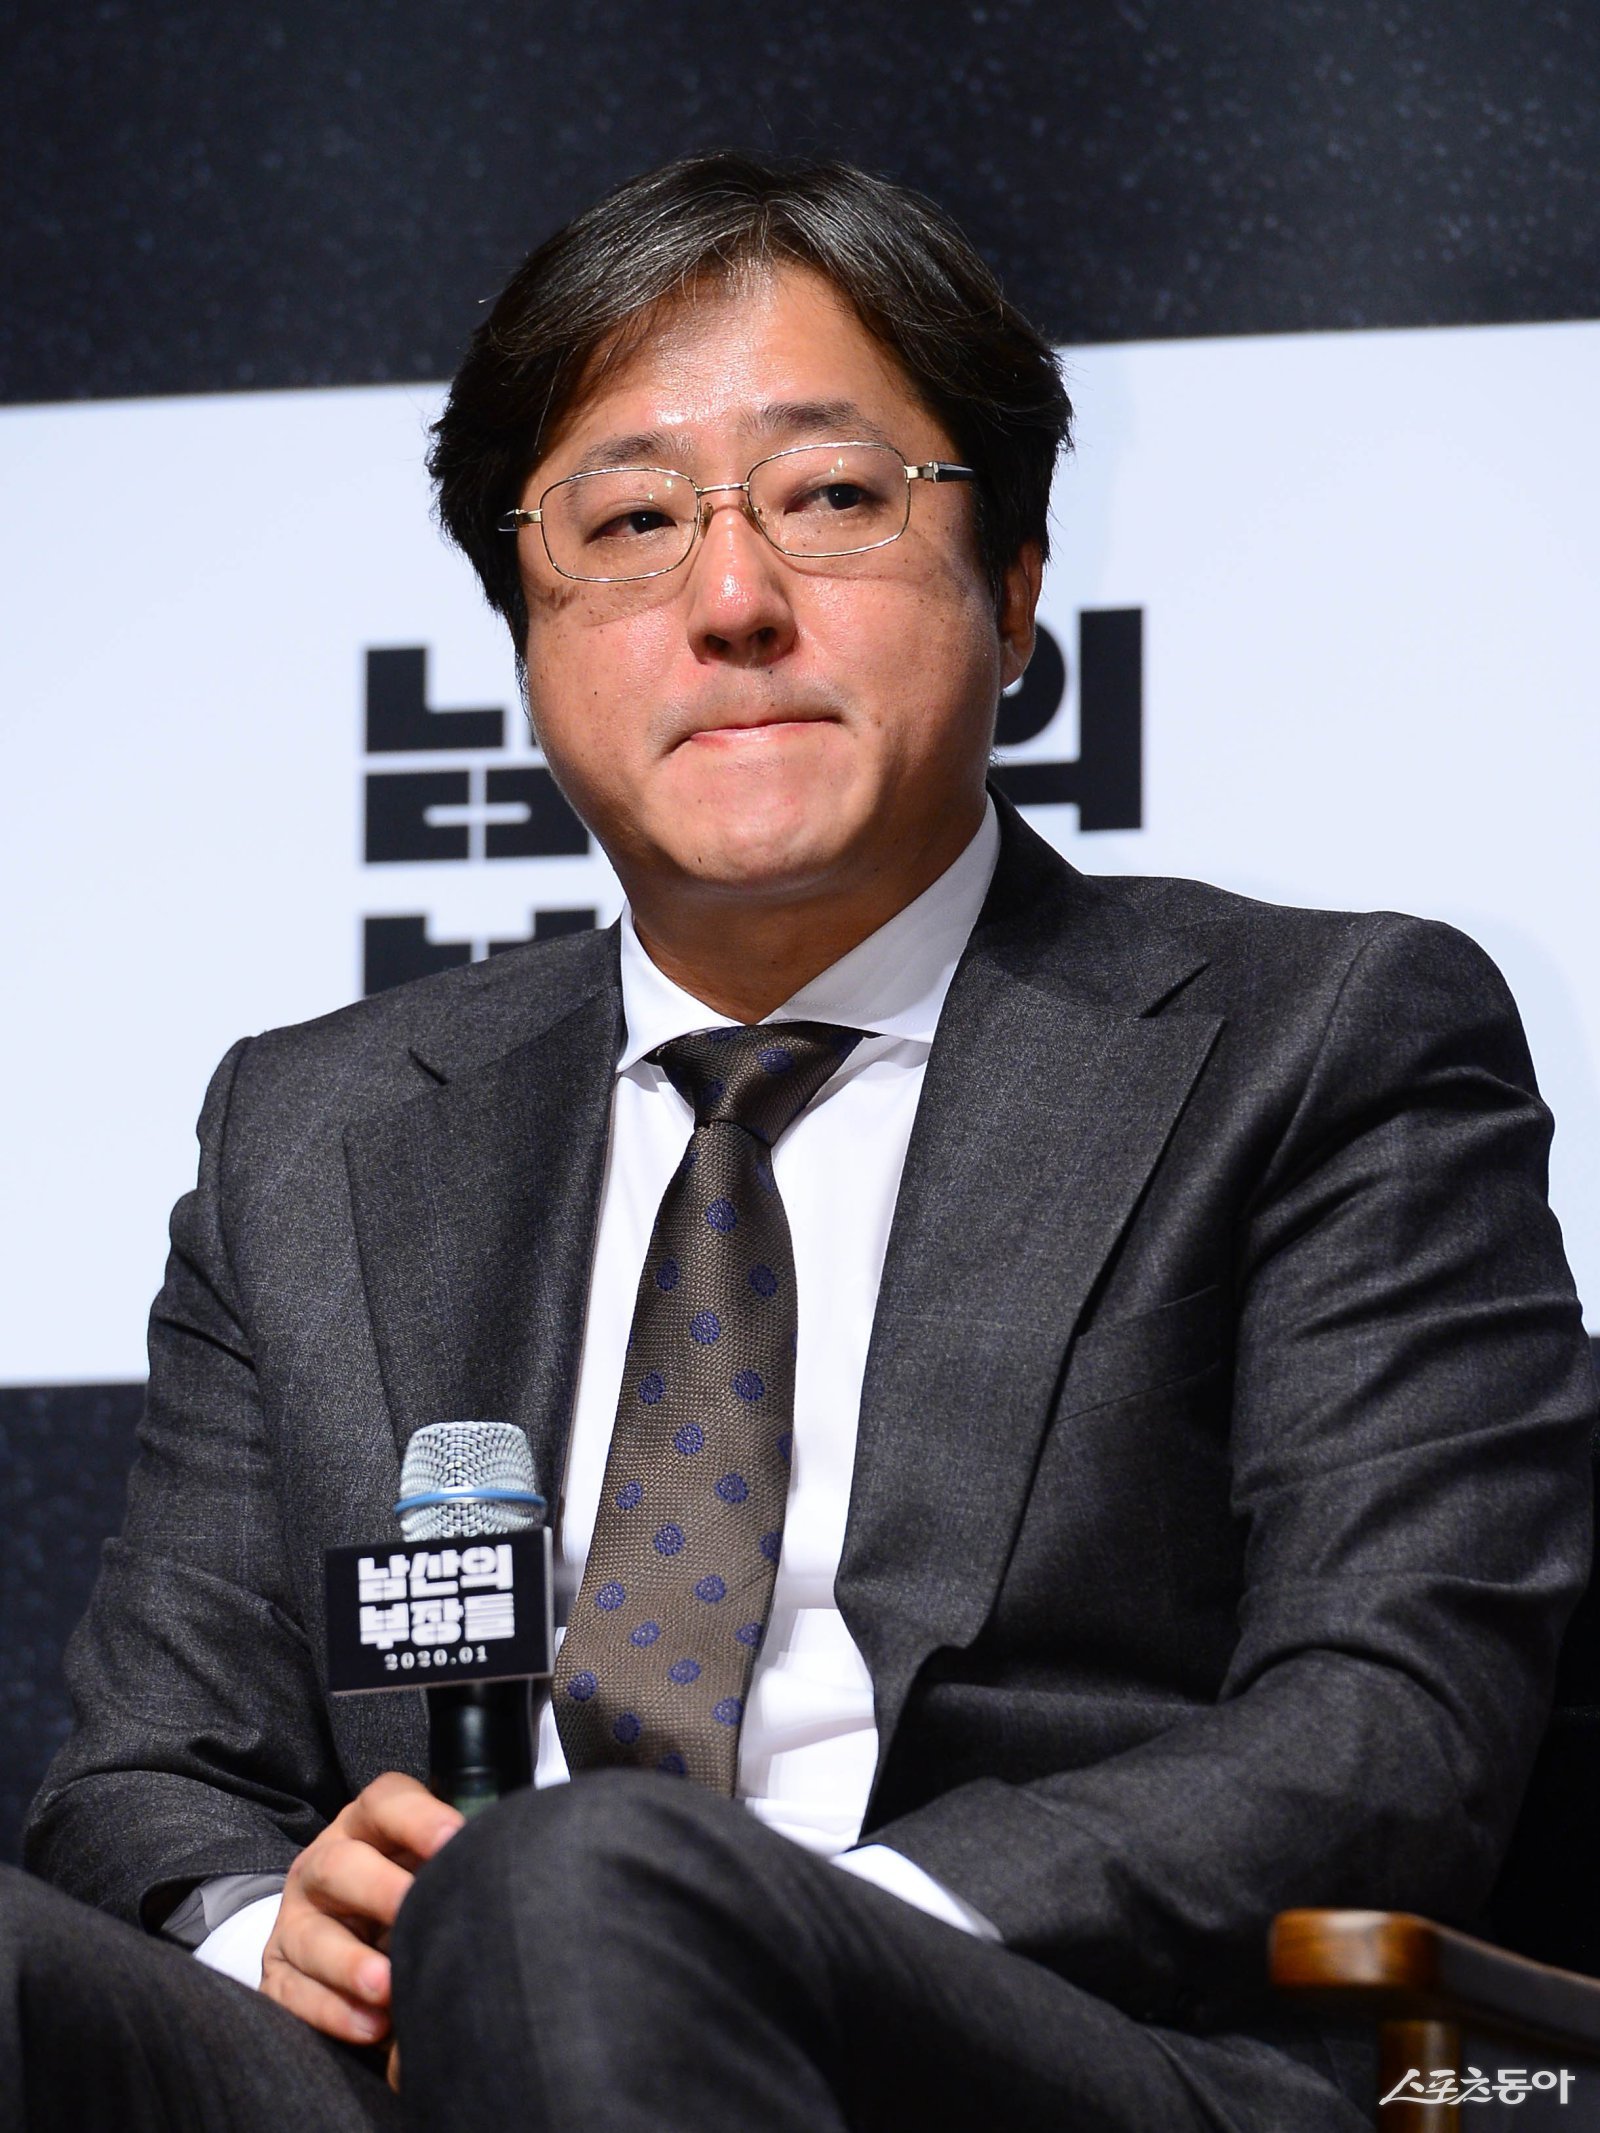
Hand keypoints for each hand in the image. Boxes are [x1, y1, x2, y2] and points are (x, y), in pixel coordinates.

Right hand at [260, 1772, 462, 2047]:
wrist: (362, 1948)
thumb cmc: (415, 1899)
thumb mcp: (429, 1871)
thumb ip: (454, 1864)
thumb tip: (503, 1870)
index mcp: (367, 1827)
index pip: (385, 1802)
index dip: (419, 1817)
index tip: (455, 1839)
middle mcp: (324, 1864)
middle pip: (340, 1864)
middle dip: (379, 1889)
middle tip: (414, 1911)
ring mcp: (297, 1919)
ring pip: (311, 1935)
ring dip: (349, 1963)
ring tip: (387, 1987)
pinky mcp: (279, 1973)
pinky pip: (294, 1992)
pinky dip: (332, 2011)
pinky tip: (370, 2025)